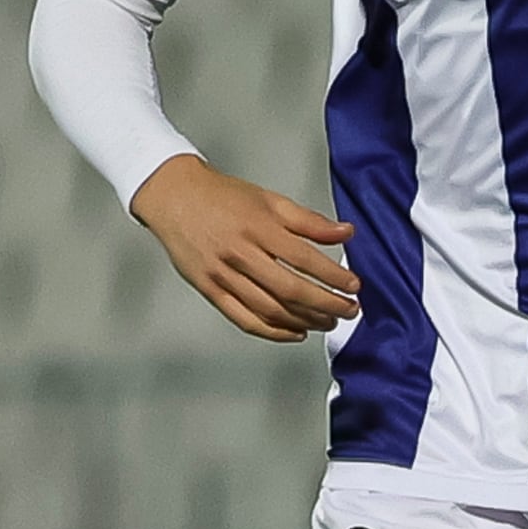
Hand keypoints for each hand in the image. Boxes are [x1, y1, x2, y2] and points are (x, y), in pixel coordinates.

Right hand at [132, 156, 357, 341]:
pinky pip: (243, 318)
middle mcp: (240, 254)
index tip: (354, 286)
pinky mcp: (208, 289)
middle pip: (290, 289)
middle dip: (326, 305)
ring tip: (328, 322)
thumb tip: (347, 233)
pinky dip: (272, 331)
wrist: (173, 196)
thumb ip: (310, 221)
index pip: (305, 260)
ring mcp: (221, 274)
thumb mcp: (271, 200)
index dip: (334, 277)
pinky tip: (295, 332)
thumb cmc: (223, 197)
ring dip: (304, 321)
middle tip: (349, 310)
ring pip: (269, 309)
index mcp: (258, 228)